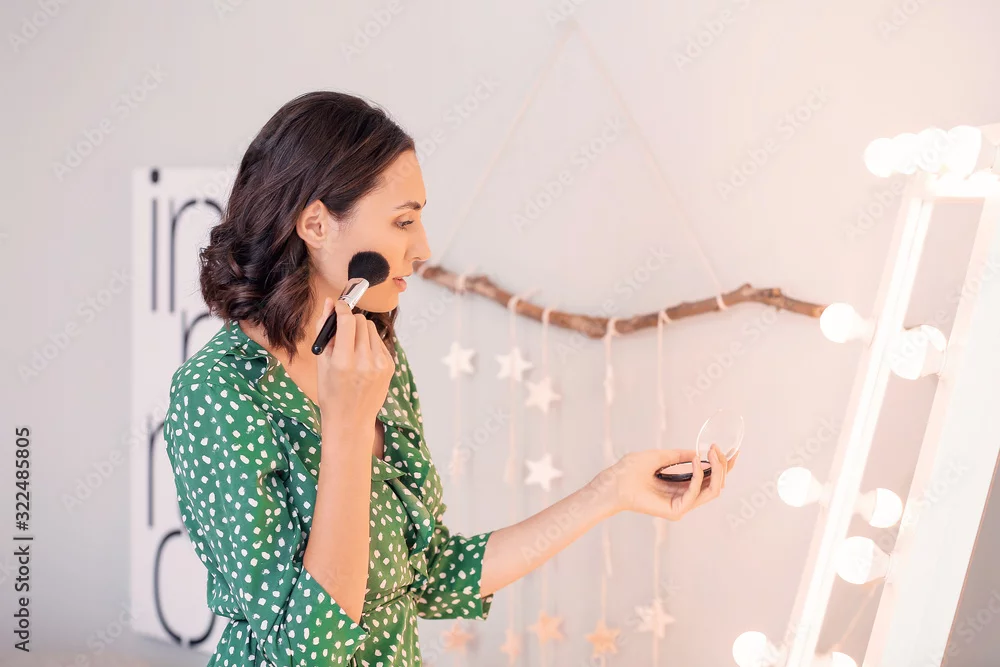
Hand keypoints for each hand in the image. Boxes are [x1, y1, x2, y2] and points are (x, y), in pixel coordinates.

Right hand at [315, 298, 393, 435]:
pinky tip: (362, 358)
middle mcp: (365, 363)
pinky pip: (380, 342)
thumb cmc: (331, 392)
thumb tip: (330, 303)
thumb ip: (324, 330)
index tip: (338, 305)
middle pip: (361, 321)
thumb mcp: (322, 362)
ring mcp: (380, 366)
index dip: (342, 308)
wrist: (350, 420)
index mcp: (343, 362)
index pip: (347, 321)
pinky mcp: (390, 367)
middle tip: (342, 332)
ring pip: (371, 329)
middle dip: (350, 321)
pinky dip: (370, 344)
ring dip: (361, 331)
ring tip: (352, 347)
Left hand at [594, 446, 738, 520]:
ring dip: (715, 470)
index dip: (724, 466)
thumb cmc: (630, 469)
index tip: (734, 451)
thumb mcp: (659, 456)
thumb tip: (697, 452)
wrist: (613, 481)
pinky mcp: (676, 510)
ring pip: (712, 491)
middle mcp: (685, 497)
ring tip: (711, 452)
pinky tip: (695, 462)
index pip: (710, 478)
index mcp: (682, 486)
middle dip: (722, 465)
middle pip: (716, 485)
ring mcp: (682, 506)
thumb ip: (679, 456)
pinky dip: (699, 476)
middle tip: (717, 448)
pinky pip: (696, 493)